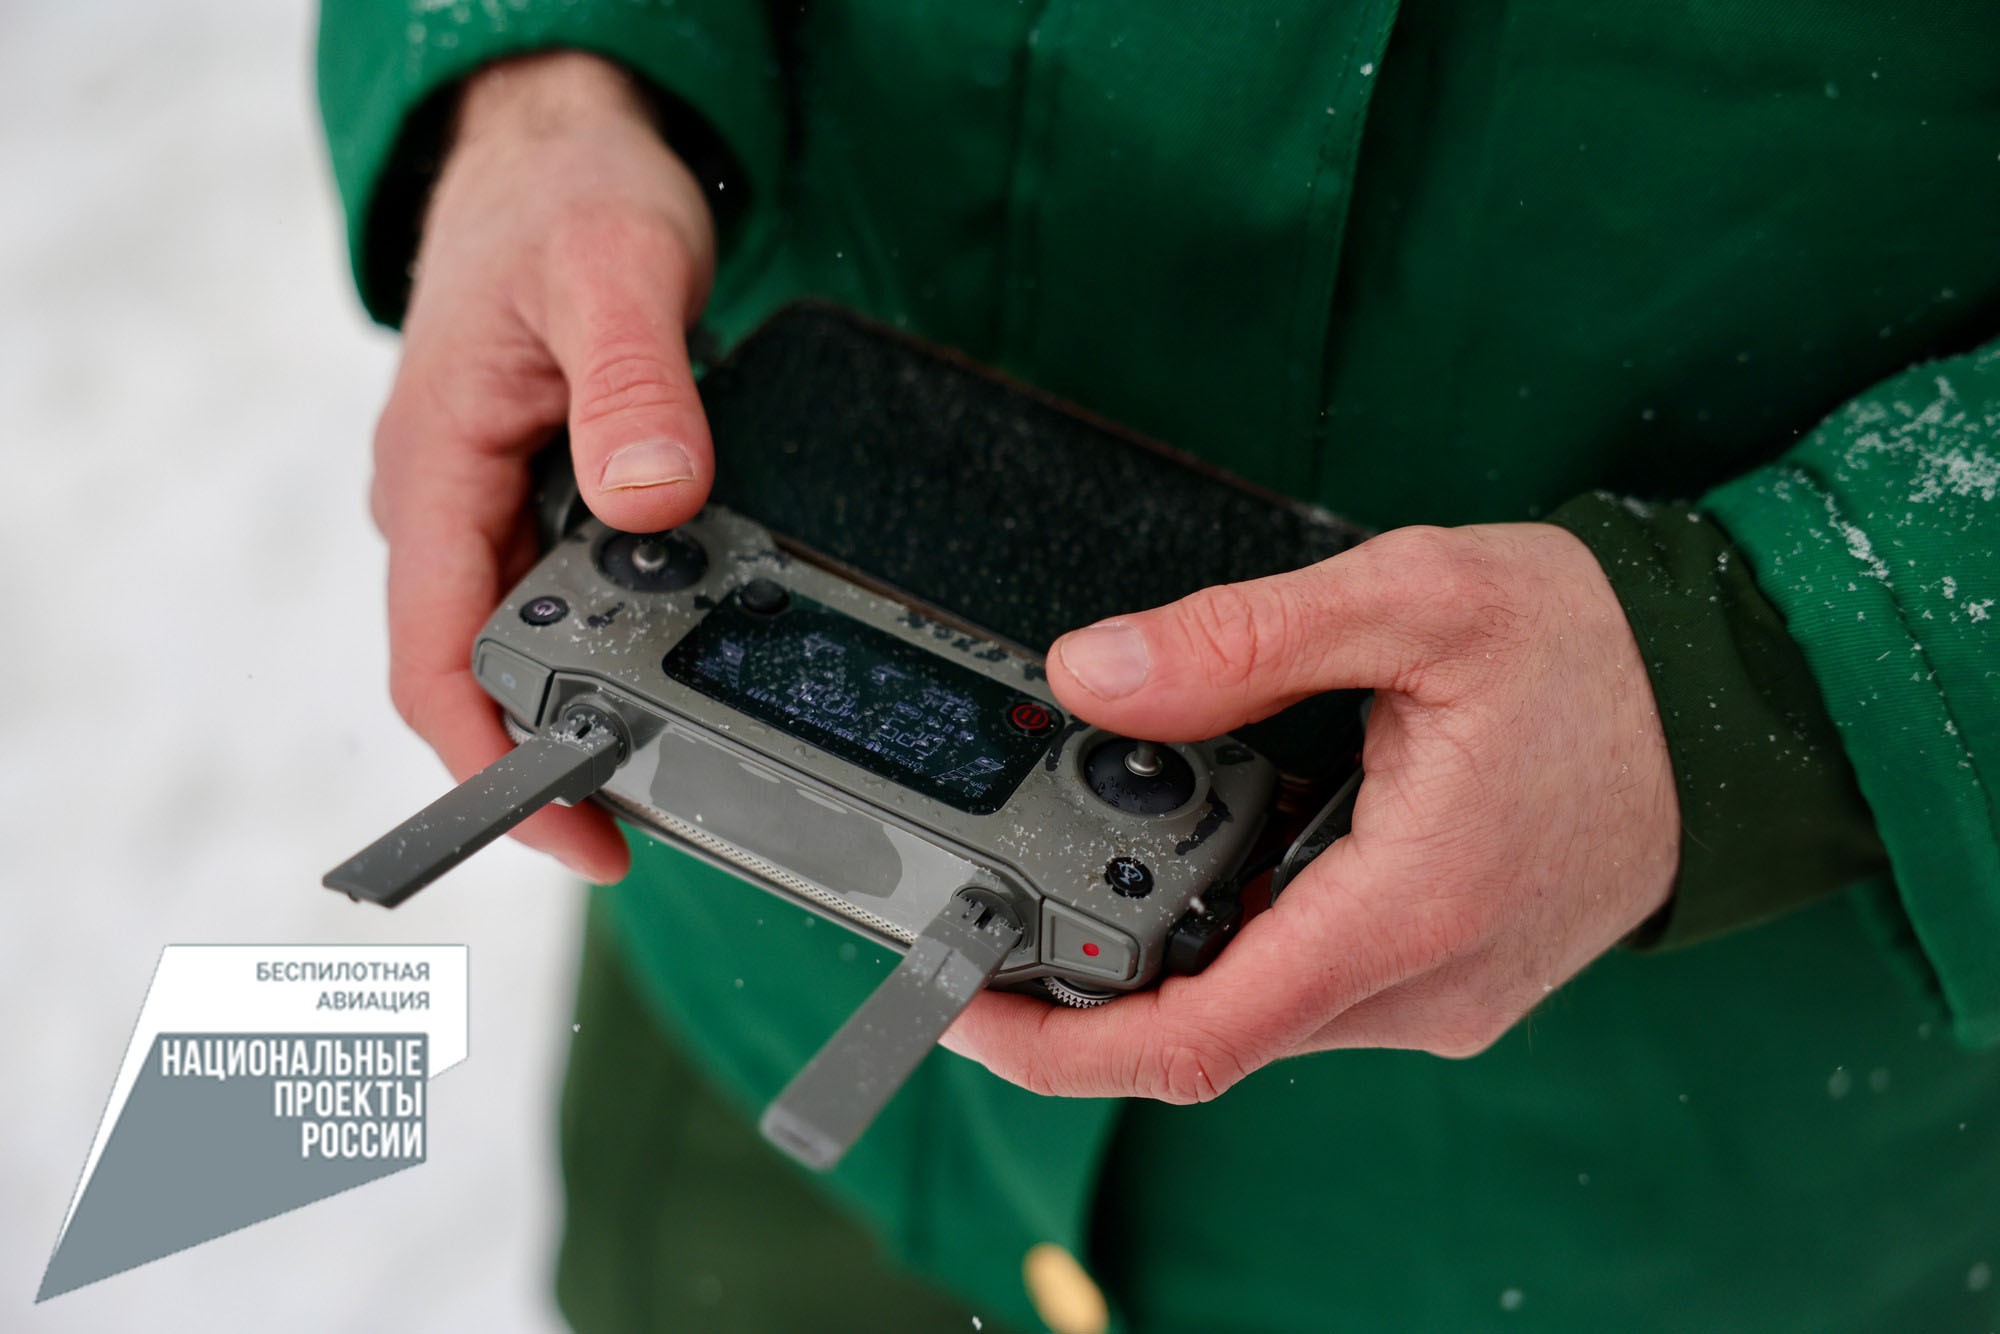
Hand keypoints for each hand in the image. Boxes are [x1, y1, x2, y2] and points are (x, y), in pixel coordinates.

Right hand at [370, 52, 716, 880]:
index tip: (576, 835)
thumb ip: (634, 389)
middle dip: (570, 748)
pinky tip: (698, 637)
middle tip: (681, 801)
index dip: (497, 768)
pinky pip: (575, 583)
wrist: (561, 142)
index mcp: (436, 469)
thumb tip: (654, 500)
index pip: (436, 661)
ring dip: (607, 690)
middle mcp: (451, 501)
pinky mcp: (541, 488)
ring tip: (703, 733)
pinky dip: (630, 625)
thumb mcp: (613, 273)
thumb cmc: (567, 191)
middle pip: (490, 668)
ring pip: (537, 631)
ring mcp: (493, 498)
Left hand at [943, 523, 1679, 1098]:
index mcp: (1410, 913)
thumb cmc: (1594, 653)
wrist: (1732, 701)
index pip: (1202, 1036)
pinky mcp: (1447, 976)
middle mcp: (1424, 985)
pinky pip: (1312, 983)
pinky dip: (1242, 935)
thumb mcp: (1411, 599)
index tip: (966, 1011)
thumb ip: (1240, 640)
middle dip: (1092, 985)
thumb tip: (1091, 673)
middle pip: (1212, 1030)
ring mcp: (1440, 993)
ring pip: (1259, 1009)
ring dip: (1169, 952)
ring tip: (1108, 851)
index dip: (1062, 1046)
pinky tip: (1218, 855)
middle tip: (1002, 910)